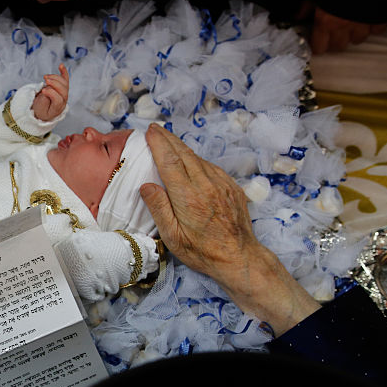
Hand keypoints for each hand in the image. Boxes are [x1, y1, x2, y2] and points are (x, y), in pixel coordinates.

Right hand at [32, 63, 69, 120]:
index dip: (51, 93)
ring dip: (55, 78)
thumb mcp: (39, 107)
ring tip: (45, 77)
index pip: (58, 100)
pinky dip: (63, 71)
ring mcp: (64, 93)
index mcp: (58, 108)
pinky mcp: (63, 87)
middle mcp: (63, 100)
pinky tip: (61, 65)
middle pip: (63, 90)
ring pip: (64, 83)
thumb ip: (44, 99)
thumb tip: (47, 89)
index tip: (43, 91)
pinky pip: (65, 78)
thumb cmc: (41, 109)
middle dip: (55, 83)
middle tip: (46, 80)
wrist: (43, 109)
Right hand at [139, 125, 319, 334]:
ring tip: (170, 140)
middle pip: (184, 154)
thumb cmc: (202, 252)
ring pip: (199, 159)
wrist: (239, 258)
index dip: (159, 144)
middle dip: (169, 139)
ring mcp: (222, 184)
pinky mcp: (232, 187)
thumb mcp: (173, 237)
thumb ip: (159, 209)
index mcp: (188, 197)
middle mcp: (206, 185)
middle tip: (156, 129)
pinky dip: (198, 160)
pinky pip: (211, 167)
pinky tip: (192, 160)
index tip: (150, 132)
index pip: (170, 162)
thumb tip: (146, 186)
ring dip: (182, 147)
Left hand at [309, 6, 386, 53]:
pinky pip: (376, 30)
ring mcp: (362, 23)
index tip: (318, 41)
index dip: (318, 45)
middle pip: (338, 46)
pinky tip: (367, 19)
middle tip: (334, 31)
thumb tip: (299, 16)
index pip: (319, 48)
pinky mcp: (379, 18)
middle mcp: (343, 25)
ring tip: (351, 24)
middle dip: (335, 40)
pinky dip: (373, 27)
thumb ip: (307, 6)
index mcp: (326, 20)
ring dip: (354, 34)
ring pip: (358, 40)